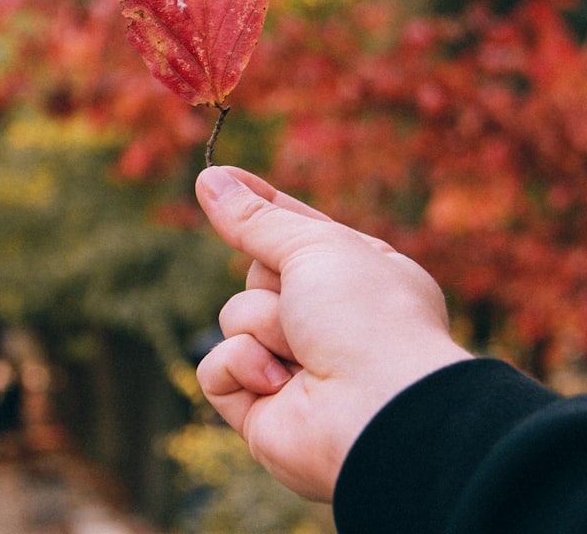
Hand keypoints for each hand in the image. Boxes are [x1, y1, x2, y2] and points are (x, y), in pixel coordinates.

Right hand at [194, 166, 471, 500]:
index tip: (213, 175)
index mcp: (356, 275)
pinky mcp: (261, 409)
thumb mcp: (314, 247)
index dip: (258, 205)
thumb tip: (209, 178)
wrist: (377, 410)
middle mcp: (327, 321)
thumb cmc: (366, 318)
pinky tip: (278, 384)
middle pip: (256, 274)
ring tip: (302, 352)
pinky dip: (242, 369)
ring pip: (235, 319)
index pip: (294, 231)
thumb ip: (256, 218)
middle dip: (270, 281)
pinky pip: (216, 369)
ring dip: (262, 326)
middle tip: (302, 300)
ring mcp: (292, 366)